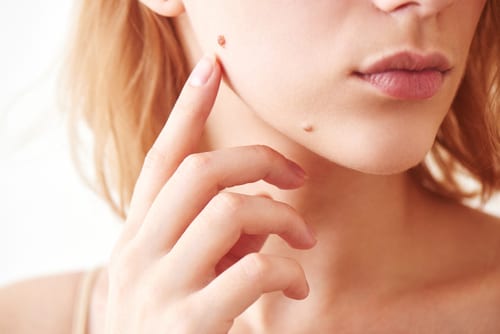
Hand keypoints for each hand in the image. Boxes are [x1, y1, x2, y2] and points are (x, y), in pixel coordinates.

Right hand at [104, 55, 315, 333]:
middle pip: (201, 172)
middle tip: (296, 176)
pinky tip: (295, 285)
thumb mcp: (174, 272)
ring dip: (281, 218)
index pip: (162, 158)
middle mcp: (140, 251)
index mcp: (137, 233)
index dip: (188, 110)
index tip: (213, 68)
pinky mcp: (189, 323)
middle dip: (258, 160)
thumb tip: (261, 212)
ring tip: (302, 238)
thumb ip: (208, 236)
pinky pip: (254, 270)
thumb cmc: (164, 323)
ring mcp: (160, 286)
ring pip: (230, 211)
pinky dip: (287, 269)